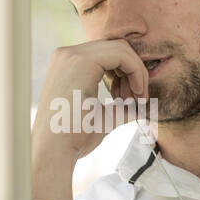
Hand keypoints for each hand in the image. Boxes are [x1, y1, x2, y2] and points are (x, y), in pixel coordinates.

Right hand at [31, 39, 149, 199]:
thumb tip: (144, 106)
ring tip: (134, 101)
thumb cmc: (74, 138)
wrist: (55, 151)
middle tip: (136, 100)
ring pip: (121, 48)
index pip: (109, 55)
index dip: (128, 74)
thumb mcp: (103, 116)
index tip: (133, 100)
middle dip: (133, 72)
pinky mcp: (81, 60)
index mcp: (68, 65)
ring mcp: (72, 55)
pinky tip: (135, 95)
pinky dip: (136, 71)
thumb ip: (122, 106)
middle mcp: (67, 55)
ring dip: (136, 73)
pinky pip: (121, 54)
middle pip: (116, 48)